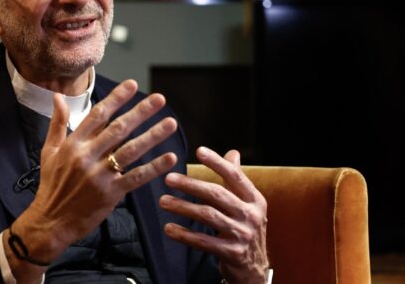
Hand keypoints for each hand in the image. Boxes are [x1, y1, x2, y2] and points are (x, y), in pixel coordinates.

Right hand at [5, 80, 178, 280]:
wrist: (51, 221)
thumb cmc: (51, 185)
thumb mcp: (49, 151)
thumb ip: (57, 123)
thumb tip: (57, 96)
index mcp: (73, 144)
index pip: (98, 115)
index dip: (116, 99)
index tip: (132, 85)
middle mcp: (86, 157)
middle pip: (118, 129)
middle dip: (140, 112)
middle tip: (159, 99)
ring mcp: (99, 176)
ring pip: (130, 151)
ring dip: (153, 136)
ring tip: (170, 123)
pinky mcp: (110, 194)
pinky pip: (136, 177)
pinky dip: (153, 168)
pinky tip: (169, 157)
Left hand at [160, 147, 268, 283]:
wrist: (255, 267)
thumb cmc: (245, 228)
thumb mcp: (247, 204)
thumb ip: (236, 180)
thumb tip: (232, 152)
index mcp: (255, 200)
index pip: (235, 176)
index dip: (217, 162)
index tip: (199, 151)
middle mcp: (252, 215)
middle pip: (217, 194)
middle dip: (190, 185)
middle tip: (168, 178)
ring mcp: (243, 235)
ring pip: (207, 216)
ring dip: (182, 207)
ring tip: (163, 201)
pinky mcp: (232, 253)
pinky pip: (203, 241)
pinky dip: (184, 234)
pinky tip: (169, 228)